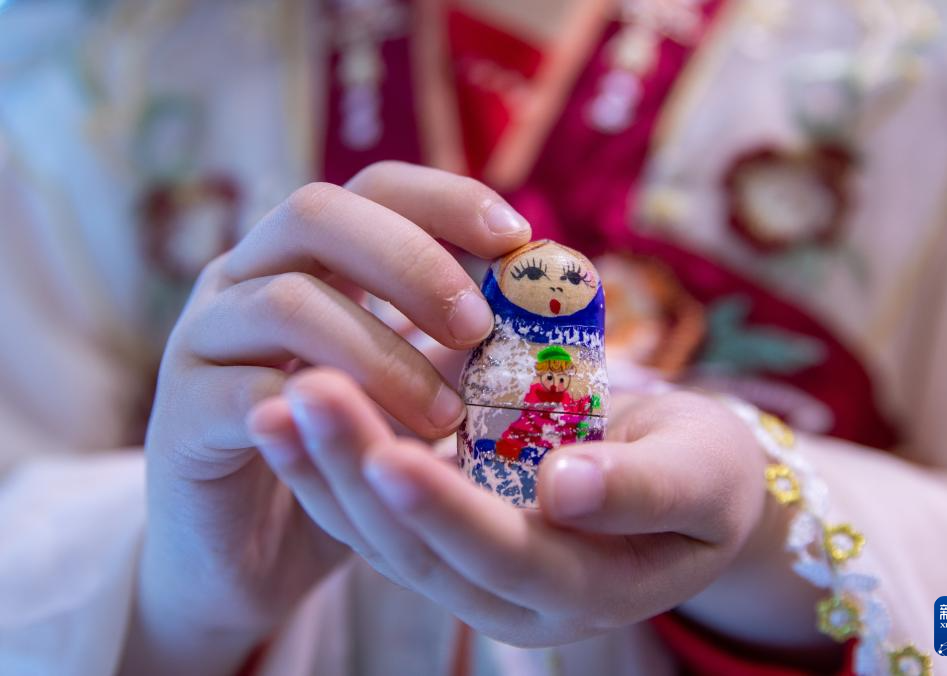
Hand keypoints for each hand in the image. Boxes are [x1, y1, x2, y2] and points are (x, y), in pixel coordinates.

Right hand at [120, 163, 531, 675]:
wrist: (249, 551)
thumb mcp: (414, 387)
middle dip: (411, 262)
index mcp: (309, 259)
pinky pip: (249, 391)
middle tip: (475, 327)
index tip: (515, 237)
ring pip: (285, 302)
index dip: (446, 198)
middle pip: (317, 213)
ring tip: (447, 417)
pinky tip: (377, 448)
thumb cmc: (344, 454)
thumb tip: (544, 309)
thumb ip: (459, 345)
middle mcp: (247, 277)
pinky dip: (326, 413)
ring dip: (381, 352)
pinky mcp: (183, 412)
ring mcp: (206, 338)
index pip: (374, 188)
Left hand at [245, 376, 771, 647]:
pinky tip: (290, 413)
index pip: (502, 555)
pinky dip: (331, 467)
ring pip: (382, 536)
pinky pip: (376, 512)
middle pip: (421, 549)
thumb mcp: (703, 475)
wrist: (682, 479)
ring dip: (326, 472)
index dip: (445, 509)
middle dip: (358, 475)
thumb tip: (568, 490)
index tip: (388, 451)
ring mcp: (470, 570)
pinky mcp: (444, 534)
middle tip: (306, 394)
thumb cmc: (706, 471)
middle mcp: (512, 597)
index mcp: (584, 587)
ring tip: (279, 401)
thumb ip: (645, 490)